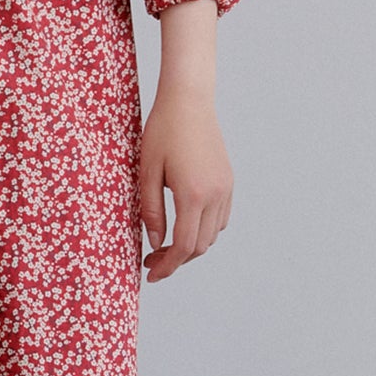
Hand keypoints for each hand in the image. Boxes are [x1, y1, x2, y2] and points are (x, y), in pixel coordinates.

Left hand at [138, 0, 231, 281]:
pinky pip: (220, 218)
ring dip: (190, 246)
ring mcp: (225, 189)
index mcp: (193, 195)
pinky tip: (184, 224)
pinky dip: (204, 230)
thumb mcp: (147, 172)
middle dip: (176, 260)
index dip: (167, 266)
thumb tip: (157, 243)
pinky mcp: (228, 181)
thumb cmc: (162, 132)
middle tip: (152, 262)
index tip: (151, 274)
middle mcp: (215, 195)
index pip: (183, 246)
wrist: (188, 101)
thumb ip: (151, 211)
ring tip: (165, 245)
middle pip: (200, 246)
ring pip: (212, 234)